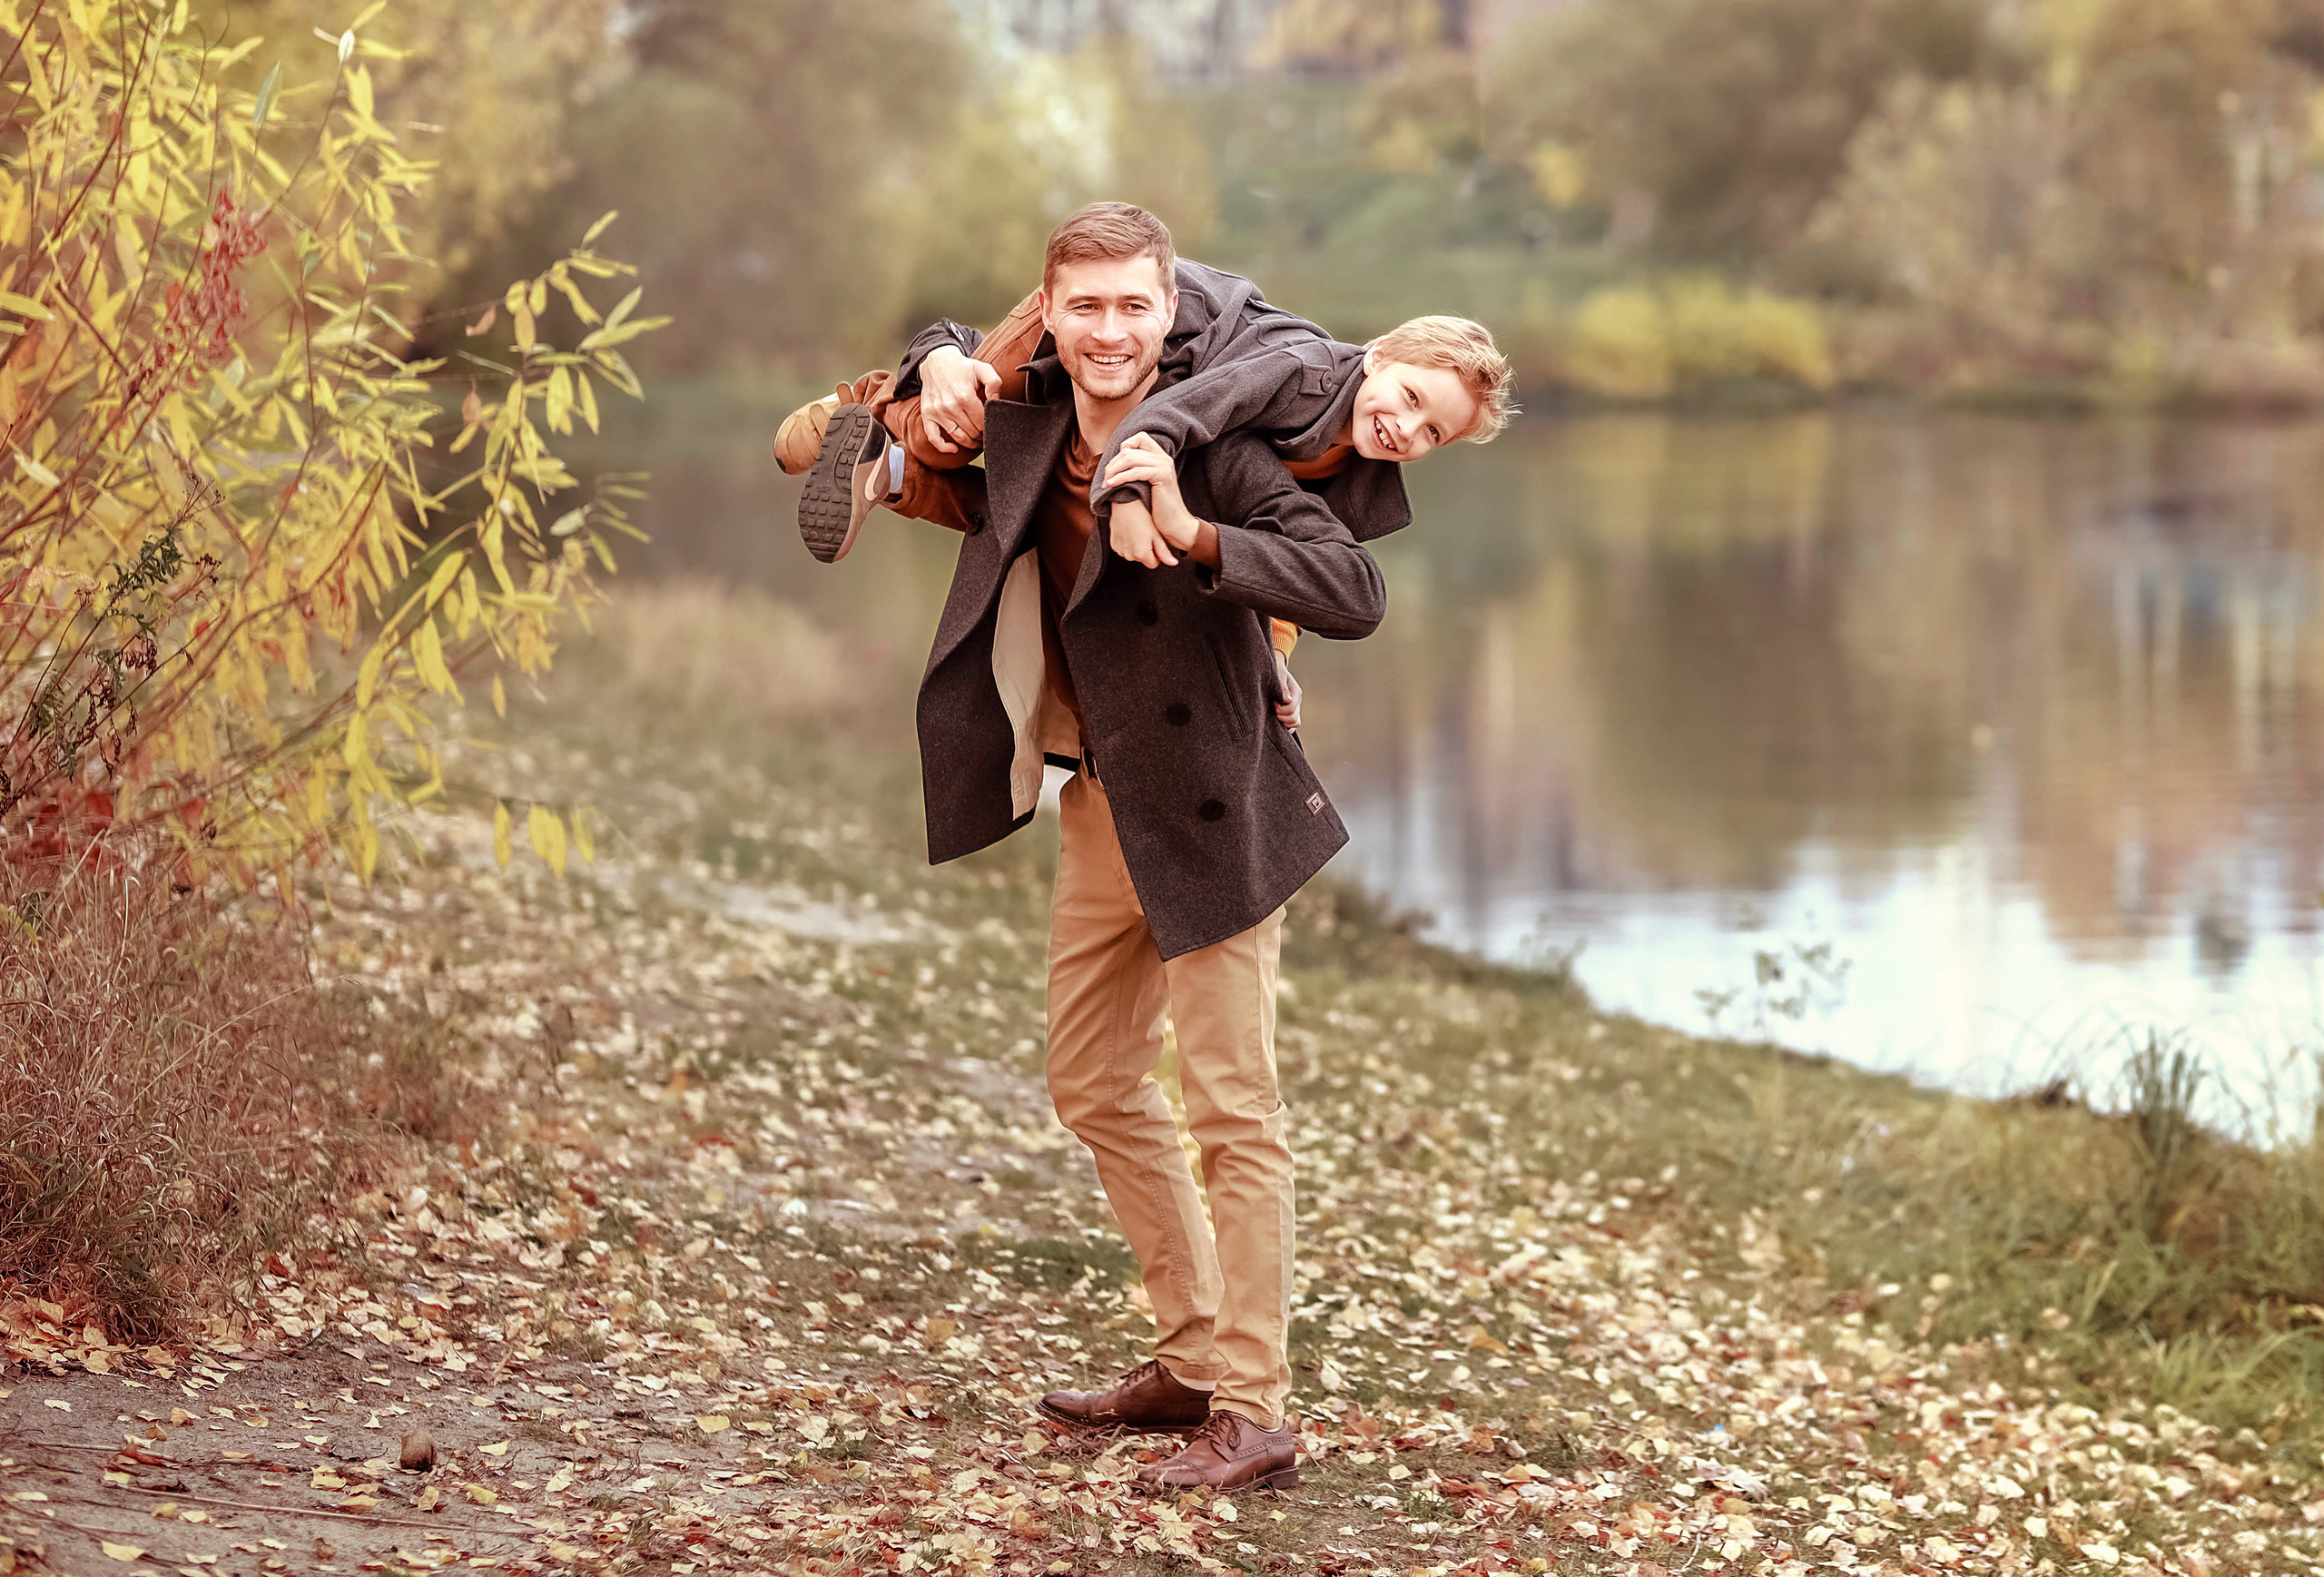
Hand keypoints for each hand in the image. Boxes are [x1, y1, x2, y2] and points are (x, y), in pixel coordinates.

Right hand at [919, 345, 1000, 454]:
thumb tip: (996, 402)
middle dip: (983, 435)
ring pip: (958, 437)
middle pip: (972, 432)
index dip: (991, 426)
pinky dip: (944, 447)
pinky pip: (933, 438)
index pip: (983, 422)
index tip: (993, 424)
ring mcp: (937, 412)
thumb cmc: (962, 367)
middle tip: (987, 432)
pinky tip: (954, 449)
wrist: (936, 362)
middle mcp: (950, 406)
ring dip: (970, 443)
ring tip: (977, 440)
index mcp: (964, 396)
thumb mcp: (982, 368)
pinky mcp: (927, 415)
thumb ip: (994, 383)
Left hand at [1103, 434, 1198, 550]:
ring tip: (1106, 483)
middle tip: (1104, 479)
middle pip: (1129, 450)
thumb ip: (1137, 471)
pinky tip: (1112, 485)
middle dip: (1113, 464)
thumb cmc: (1158, 508)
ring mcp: (1164, 465)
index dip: (1125, 446)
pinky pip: (1136, 471)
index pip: (1140, 437)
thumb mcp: (1146, 485)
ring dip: (1114, 471)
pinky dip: (1121, 477)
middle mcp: (1163, 458)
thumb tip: (1114, 465)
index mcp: (1160, 457)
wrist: (1175, 523)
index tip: (1116, 466)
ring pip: (1130, 458)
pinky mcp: (1162, 475)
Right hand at [1107, 495, 1177, 568]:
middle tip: (1147, 534)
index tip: (1156, 543)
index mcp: (1142, 554)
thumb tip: (1173, 563)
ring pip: (1133, 554)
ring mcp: (1120, 550)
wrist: (1125, 505)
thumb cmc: (1143, 517)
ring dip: (1137, 547)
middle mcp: (1129, 555)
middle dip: (1146, 550)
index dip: (1157, 555)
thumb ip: (1164, 553)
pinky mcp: (1114, 544)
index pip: (1154, 564)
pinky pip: (1124, 549)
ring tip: (1138, 532)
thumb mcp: (1157, 535)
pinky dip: (1128, 543)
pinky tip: (1130, 532)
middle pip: (1143, 559)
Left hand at [1274, 650, 1302, 731]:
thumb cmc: (1275, 671)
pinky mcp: (1290, 712)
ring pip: (1295, 723)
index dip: (1280, 709)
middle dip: (1281, 717)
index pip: (1291, 708)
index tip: (1273, 704)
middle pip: (1294, 719)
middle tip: (1272, 710)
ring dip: (1283, 722)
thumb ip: (1282, 687)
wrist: (1274, 669)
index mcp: (1296, 692)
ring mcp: (1295, 707)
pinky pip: (1293, 725)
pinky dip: (1286, 726)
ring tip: (1274, 714)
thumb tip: (1287, 700)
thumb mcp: (1278, 676)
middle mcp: (1297, 701)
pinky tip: (1277, 722)